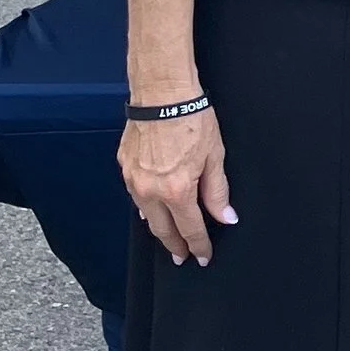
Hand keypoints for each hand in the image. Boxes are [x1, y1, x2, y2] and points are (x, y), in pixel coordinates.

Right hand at [119, 103, 234, 266]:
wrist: (161, 93)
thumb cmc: (191, 118)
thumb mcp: (214, 156)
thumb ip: (217, 191)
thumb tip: (225, 217)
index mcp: (176, 190)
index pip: (190, 229)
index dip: (198, 245)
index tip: (202, 257)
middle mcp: (150, 190)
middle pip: (163, 230)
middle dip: (175, 246)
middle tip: (182, 256)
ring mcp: (133, 179)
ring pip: (145, 215)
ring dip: (159, 227)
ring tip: (169, 236)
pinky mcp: (124, 166)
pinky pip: (135, 195)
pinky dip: (146, 206)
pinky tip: (152, 209)